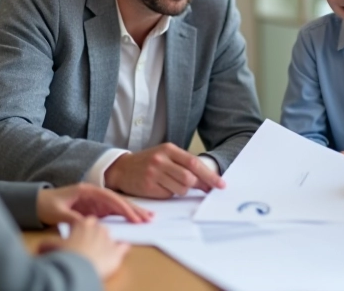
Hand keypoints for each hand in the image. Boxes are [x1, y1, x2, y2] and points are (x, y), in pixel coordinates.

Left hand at [37, 183, 152, 224]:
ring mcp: (97, 200)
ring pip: (119, 205)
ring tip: (149, 218)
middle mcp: (95, 193)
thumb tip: (86, 225)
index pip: (110, 198)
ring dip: (134, 211)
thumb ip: (72, 218)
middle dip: (134, 208)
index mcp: (87, 190)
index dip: (123, 207)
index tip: (134, 217)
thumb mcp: (57, 212)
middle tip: (149, 217)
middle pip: (119, 199)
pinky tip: (136, 219)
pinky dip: (126, 215)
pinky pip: (114, 211)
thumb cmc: (47, 205)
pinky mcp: (96, 208)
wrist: (38, 202)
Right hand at [39, 216, 128, 278]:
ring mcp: (110, 239)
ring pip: (109, 238)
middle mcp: (99, 228)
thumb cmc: (65, 256)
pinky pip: (123, 247)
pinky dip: (121, 249)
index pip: (83, 223)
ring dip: (104, 244)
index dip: (78, 231)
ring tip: (97, 254)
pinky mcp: (118, 251)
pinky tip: (117, 252)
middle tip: (85, 248)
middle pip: (97, 230)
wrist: (78, 269)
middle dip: (92, 237)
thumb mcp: (51, 246)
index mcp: (84, 223)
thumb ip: (48, 244)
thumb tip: (40, 247)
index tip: (75, 238)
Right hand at [105, 143, 224, 198]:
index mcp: (169, 149)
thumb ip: (184, 165)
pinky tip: (162, 187)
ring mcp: (153, 174)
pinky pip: (169, 195)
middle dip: (199, 185)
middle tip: (204, 190)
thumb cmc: (149, 162)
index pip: (194, 163)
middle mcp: (161, 160)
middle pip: (189, 178)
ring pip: (181, 188)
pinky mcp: (148, 187)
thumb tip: (207, 181)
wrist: (122, 168)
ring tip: (172, 184)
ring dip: (183, 190)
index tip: (221, 184)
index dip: (210, 175)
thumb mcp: (166, 156)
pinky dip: (170, 193)